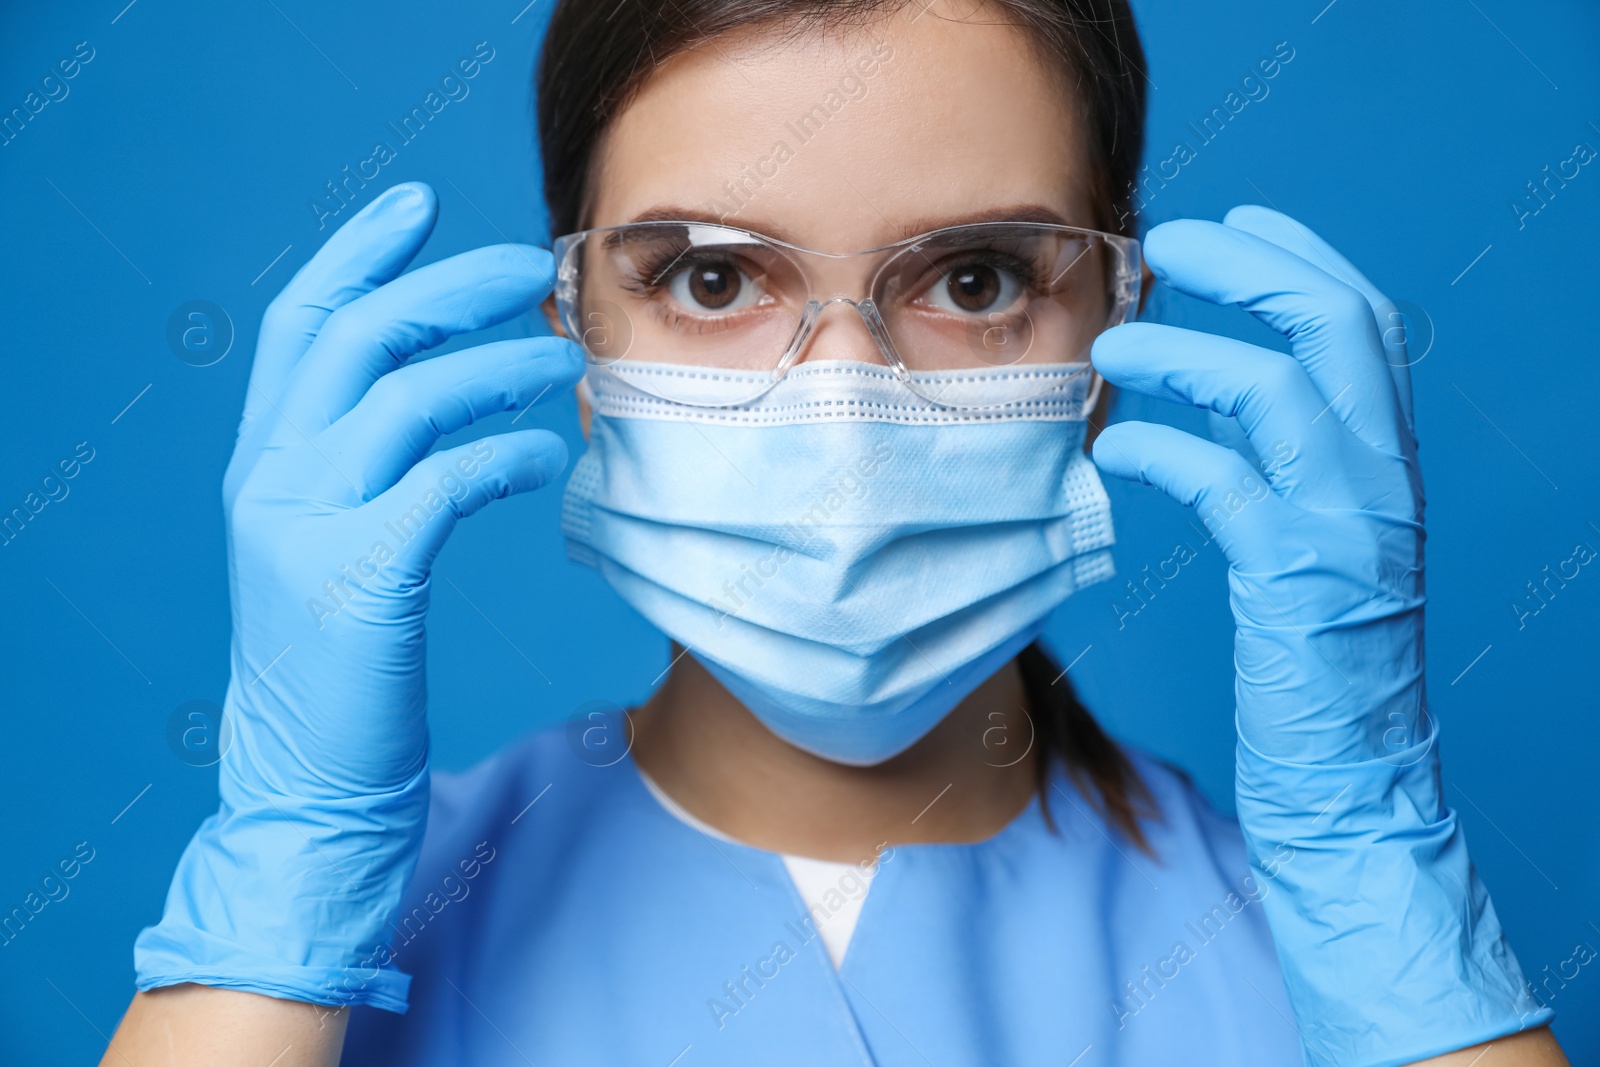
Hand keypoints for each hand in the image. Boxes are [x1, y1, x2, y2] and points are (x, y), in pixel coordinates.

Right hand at [134, 182, 582, 1008]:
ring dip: (497, 367)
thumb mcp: (334, 545)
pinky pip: (440, 483)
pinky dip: (502, 455)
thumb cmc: (344, 664)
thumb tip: (454, 397)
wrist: (304, 782)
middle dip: (449, 285)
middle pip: (357, 336)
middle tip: (532, 263)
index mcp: (263, 461)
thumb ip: (367, 468)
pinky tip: (546, 458)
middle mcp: (268, 477)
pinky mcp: (354, 580)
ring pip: (403, 398)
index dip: (359, 250)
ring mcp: (302, 526)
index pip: (301, 322)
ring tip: (566, 361)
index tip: (422, 199)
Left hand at [1090, 206, 1550, 1065]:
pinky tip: (1116, 447)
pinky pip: (1227, 486)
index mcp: (1385, 463)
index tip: (1233, 222)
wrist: (1354, 779)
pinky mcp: (1297, 583)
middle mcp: (1381, 481)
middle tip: (1169, 241)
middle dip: (1251, 270)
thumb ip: (1282, 458)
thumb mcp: (1312, 535)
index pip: (1364, 325)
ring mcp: (1346, 529)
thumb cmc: (1315, 659)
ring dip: (1189, 354)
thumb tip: (1216, 385)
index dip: (1300, 259)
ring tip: (1112, 344)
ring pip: (1281, 392)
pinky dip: (1167, 450)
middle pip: (1336, 328)